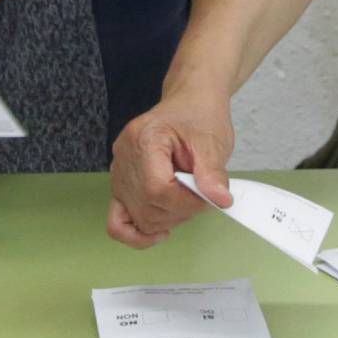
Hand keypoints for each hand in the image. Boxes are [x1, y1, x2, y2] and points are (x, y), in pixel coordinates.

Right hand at [109, 90, 236, 248]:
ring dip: (169, 218)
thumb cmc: (199, 116)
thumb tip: (220, 200)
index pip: (157, 189)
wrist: (189, 103)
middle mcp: (124, 156)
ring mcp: (118, 173)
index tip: (208, 196)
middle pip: (147, 208)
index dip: (186, 202)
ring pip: (138, 218)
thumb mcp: (213, 140)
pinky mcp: (120, 185)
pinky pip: (118, 221)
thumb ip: (213, 172)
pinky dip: (138, 233)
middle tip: (202, 194)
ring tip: (188, 197)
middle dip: (181, 211)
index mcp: (144, 138)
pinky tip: (161, 231)